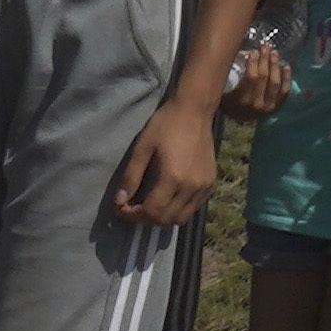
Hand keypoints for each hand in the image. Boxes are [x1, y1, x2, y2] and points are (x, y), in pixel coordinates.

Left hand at [110, 93, 220, 226]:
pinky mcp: (211, 184)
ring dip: (162, 218)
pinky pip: (193, 208)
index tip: (121, 208)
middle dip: (145, 219)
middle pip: (166, 219)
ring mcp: (204, 187)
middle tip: (131, 209)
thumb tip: (119, 200)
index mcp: (173, 178)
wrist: (194, 111)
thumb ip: (131, 176)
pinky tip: (167, 199)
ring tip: (148, 206)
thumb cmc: (165, 125)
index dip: (133, 215)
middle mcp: (191, 187)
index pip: (152, 211)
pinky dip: (178, 210)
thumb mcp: (142, 148)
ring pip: (181, 218)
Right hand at [221, 38, 292, 118]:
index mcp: (242, 100)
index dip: (254, 62)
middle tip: (265, 47)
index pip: (251, 77)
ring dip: (275, 66)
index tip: (254, 51)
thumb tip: (236, 54)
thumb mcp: (223, 92)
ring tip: (274, 53)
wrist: (238, 127)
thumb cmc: (228, 104)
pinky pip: (285, 91)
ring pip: (275, 83)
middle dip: (265, 60)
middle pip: (264, 77)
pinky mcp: (277, 107)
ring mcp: (269, 106)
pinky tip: (286, 66)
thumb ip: (227, 77)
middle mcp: (257, 104)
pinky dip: (287, 78)